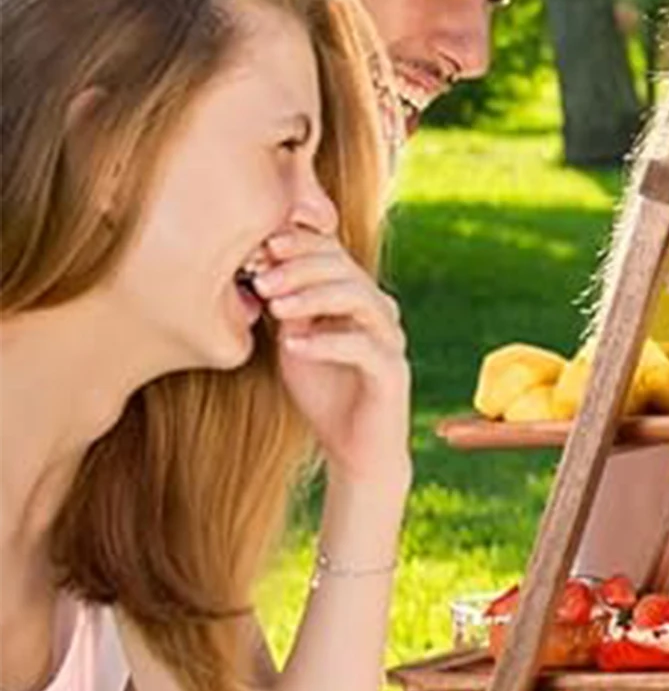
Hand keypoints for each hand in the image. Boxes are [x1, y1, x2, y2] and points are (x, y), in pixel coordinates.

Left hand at [253, 224, 410, 487]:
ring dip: (312, 296)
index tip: (258, 248)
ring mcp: (390, 338)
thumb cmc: (322, 391)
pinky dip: (326, 342)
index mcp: (356, 294)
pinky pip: (363, 347)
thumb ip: (283, 304)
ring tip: (274, 306)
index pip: (331, 250)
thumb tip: (253, 264)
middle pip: (343, 267)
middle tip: (259, 278)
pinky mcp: (393, 371)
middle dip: (298, 267)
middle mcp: (379, 309)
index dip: (298, 241)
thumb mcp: (293, 339)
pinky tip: (293, 346)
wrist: (354, 448)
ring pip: (357, 297)